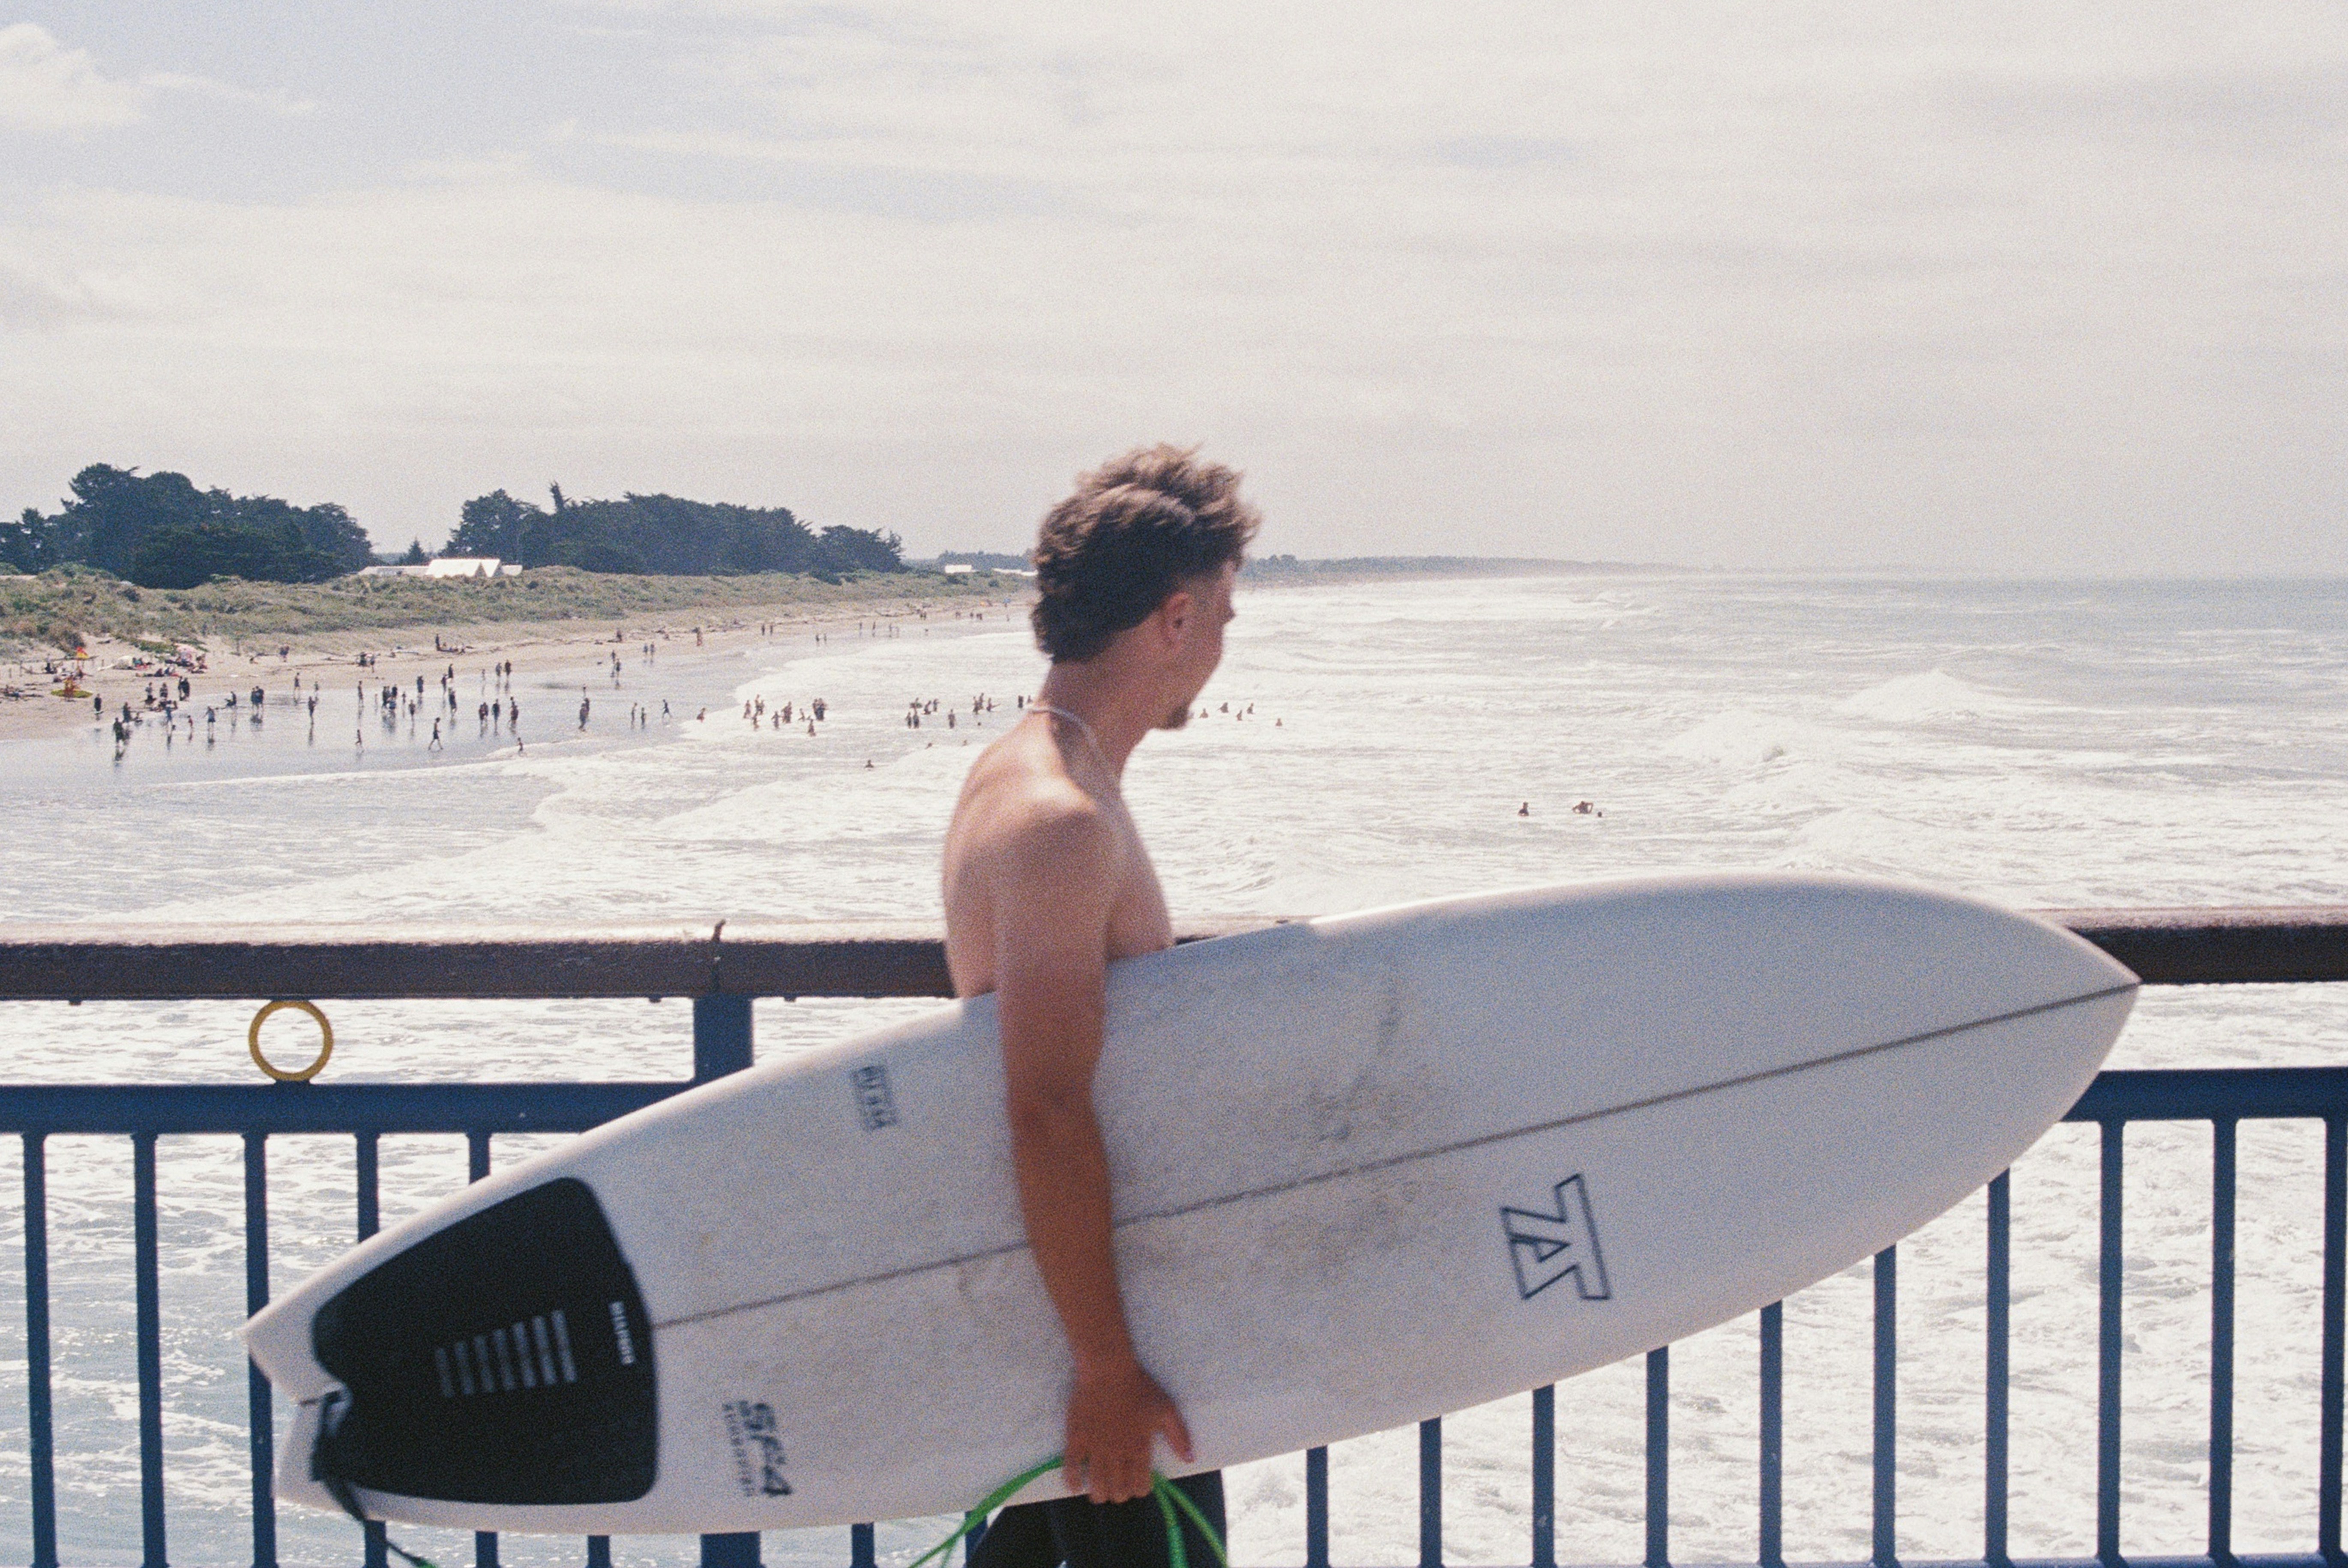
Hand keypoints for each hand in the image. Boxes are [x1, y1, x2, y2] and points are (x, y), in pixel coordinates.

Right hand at [1061, 1357, 1193, 1503]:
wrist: (1108, 1369)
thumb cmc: (1139, 1387)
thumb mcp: (1166, 1408)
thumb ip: (1179, 1436)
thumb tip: (1189, 1459)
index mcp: (1139, 1448)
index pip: (1140, 1485)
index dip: (1140, 1490)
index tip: (1138, 1485)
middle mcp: (1117, 1453)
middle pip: (1118, 1490)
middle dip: (1120, 1494)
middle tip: (1119, 1488)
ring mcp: (1095, 1447)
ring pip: (1097, 1486)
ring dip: (1100, 1494)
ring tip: (1100, 1491)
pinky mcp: (1076, 1439)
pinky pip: (1071, 1469)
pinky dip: (1073, 1482)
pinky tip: (1076, 1485)